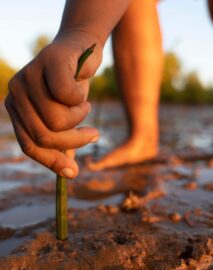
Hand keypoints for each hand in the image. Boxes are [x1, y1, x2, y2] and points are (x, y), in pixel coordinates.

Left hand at [5, 31, 101, 178]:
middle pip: (44, 136)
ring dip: (80, 117)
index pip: (29, 145)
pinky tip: (82, 86)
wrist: (81, 49)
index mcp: (17, 110)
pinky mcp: (47, 61)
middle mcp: (16, 94)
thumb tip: (67, 173)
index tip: (73, 173)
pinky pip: (68, 95)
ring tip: (84, 104)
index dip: (52, 162)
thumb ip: (62, 141)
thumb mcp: (66, 119)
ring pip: (57, 120)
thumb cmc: (72, 87)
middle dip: (74, 141)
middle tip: (93, 134)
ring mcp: (28, 76)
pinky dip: (82, 98)